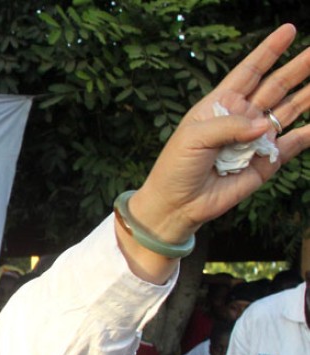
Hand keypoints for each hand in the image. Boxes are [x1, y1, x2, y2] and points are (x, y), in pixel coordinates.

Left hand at [131, 26, 309, 245]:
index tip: (288, 31)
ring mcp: (256, 139)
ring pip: (290, 110)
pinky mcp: (266, 162)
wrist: (177, 204)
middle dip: (298, 68)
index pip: (249, 72)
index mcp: (221, 105)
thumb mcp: (193, 138)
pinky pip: (293, 144)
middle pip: (276, 86)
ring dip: (309, 95)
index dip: (268, 51)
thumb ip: (229, 127)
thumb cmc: (177, 167)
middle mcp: (243, 118)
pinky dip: (308, 134)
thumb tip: (265, 125)